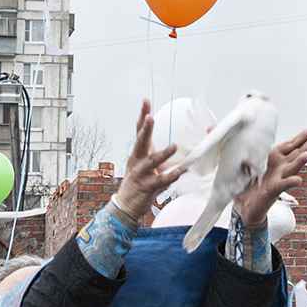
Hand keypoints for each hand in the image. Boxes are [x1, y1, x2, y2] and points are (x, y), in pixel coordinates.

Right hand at [108, 102, 179, 226]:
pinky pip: (161, 181)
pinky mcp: (146, 187)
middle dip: (145, 129)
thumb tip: (174, 144)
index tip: (146, 101)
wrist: (126, 205)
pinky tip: (181, 171)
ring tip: (174, 146)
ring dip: (163, 154)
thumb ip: (158, 154)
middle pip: (140, 141)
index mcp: (137, 153)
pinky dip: (172, 176)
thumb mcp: (146, 164)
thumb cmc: (138, 182)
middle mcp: (137, 161)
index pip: (139, 130)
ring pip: (151, 161)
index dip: (142, 115)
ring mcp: (141, 174)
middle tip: (150, 117)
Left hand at [237, 130, 306, 231]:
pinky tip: (298, 180)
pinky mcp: (273, 191)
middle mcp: (280, 169)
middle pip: (296, 155)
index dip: (300, 139)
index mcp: (275, 160)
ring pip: (292, 168)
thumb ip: (255, 155)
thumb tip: (251, 142)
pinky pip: (282, 185)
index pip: (290, 147)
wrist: (247, 207)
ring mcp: (278, 179)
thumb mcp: (251, 165)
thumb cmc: (252, 186)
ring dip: (299, 162)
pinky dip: (290, 182)